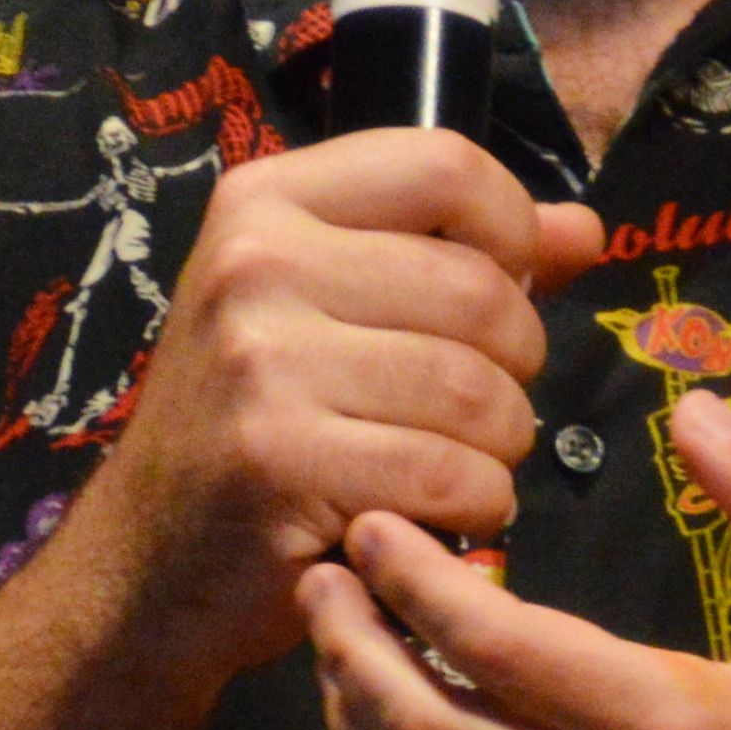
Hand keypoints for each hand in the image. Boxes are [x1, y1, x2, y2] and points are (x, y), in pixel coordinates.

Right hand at [53, 130, 602, 690]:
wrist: (145, 563)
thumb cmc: (257, 424)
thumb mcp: (333, 310)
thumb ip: (460, 259)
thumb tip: (585, 231)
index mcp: (266, 201)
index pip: (447, 166)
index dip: (512, 230)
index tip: (504, 290)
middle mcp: (255, 262)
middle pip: (481, 291)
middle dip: (514, 366)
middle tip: (475, 409)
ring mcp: (260, 361)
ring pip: (477, 392)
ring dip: (498, 447)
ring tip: (453, 463)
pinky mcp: (279, 459)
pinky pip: (451, 474)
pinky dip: (472, 506)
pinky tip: (432, 514)